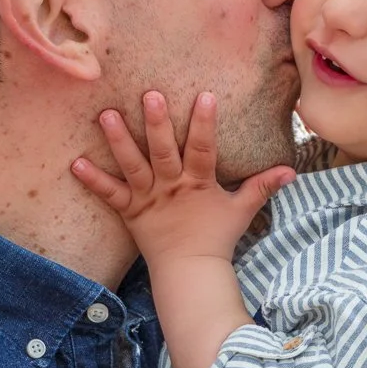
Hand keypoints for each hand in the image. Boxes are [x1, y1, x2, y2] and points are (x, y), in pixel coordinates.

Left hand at [71, 91, 293, 265]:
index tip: (204, 95)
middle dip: (156, 124)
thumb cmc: (216, 238)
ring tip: (106, 115)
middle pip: (163, 152)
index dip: (204, 123)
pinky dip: (93, 180)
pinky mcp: (131, 212)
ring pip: (133, 166)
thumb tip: (291, 171)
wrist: (190, 272)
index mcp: (198, 183)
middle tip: (148, 94)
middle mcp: (171, 187)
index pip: (203, 148)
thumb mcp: (242, 210)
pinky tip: (75, 163)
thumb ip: (262, 187)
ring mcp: (149, 199)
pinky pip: (110, 195)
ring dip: (119, 141)